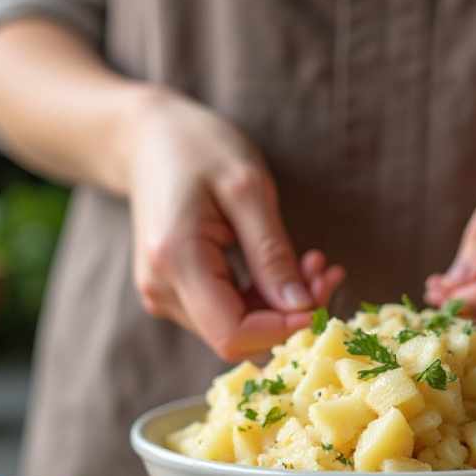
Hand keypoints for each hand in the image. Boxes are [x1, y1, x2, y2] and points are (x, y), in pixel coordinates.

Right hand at [127, 91, 343, 360]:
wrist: (147, 139)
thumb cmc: (199, 148)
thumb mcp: (248, 188)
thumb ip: (272, 253)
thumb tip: (301, 308)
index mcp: (176, 262)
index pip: (233, 334)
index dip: (283, 329)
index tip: (323, 295)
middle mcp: (161, 290)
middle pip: (237, 336)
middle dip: (289, 314)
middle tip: (327, 272)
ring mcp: (164, 295)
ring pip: (237, 328)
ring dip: (282, 306)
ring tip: (313, 263)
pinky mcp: (176, 292)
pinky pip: (228, 313)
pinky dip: (265, 298)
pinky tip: (290, 268)